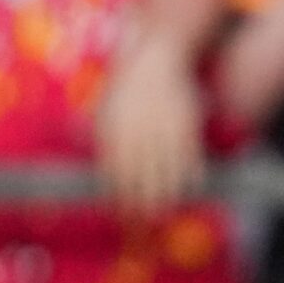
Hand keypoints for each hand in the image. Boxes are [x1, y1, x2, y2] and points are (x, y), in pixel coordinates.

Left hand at [94, 37, 204, 213]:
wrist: (154, 59)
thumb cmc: (126, 88)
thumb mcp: (104, 109)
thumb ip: (97, 136)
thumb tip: (92, 166)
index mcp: (112, 129)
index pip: (115, 171)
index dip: (120, 195)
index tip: (124, 213)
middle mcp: (136, 130)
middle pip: (140, 174)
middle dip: (143, 201)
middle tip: (146, 222)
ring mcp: (161, 126)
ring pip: (166, 167)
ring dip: (168, 193)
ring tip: (168, 211)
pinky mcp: (183, 122)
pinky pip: (188, 153)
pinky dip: (191, 172)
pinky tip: (191, 187)